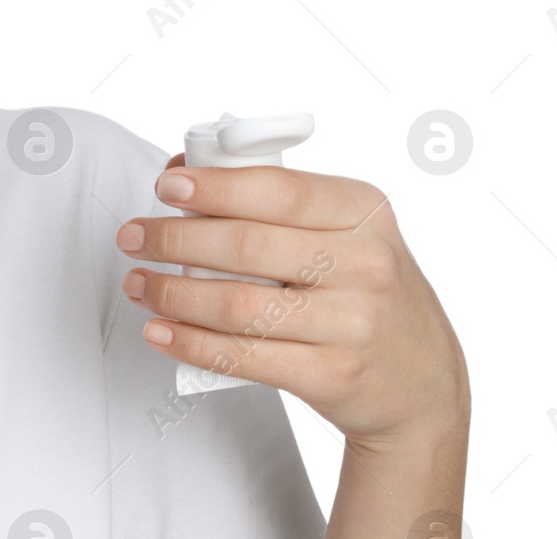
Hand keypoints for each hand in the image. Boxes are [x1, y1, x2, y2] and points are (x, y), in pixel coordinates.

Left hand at [116, 152, 469, 450]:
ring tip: (138, 283)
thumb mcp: (349, 233)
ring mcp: (354, 323)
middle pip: (247, 245)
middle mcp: (366, 263)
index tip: (165, 186)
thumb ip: (281, 203)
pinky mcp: (335, 375)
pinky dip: (191, 343)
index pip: (278, 189)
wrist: (425, 386)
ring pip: (238, 303)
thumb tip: (187, 170)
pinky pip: (245, 357)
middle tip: (132, 236)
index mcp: (365, 212)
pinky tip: (160, 330)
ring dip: (171, 293)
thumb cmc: (366, 293)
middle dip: (173, 239)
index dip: (214, 186)